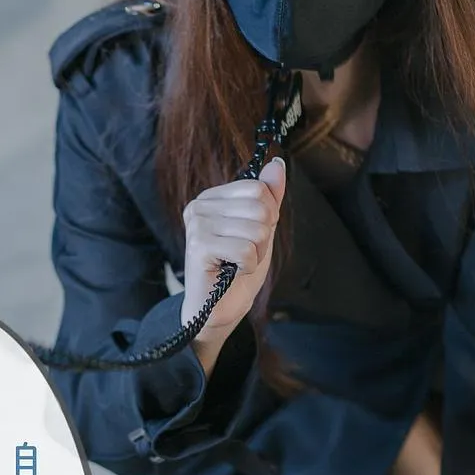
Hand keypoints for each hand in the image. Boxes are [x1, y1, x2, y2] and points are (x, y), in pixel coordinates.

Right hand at [180, 157, 285, 339]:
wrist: (218, 310)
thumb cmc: (237, 270)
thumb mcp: (261, 229)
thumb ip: (269, 197)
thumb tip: (277, 164)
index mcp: (212, 198)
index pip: (259, 189)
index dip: (268, 216)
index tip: (252, 236)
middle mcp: (200, 206)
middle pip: (260, 207)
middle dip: (263, 238)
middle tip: (244, 254)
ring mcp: (197, 224)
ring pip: (257, 230)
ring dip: (256, 254)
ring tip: (237, 263)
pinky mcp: (199, 245)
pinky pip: (246, 250)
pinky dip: (247, 266)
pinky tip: (231, 272)